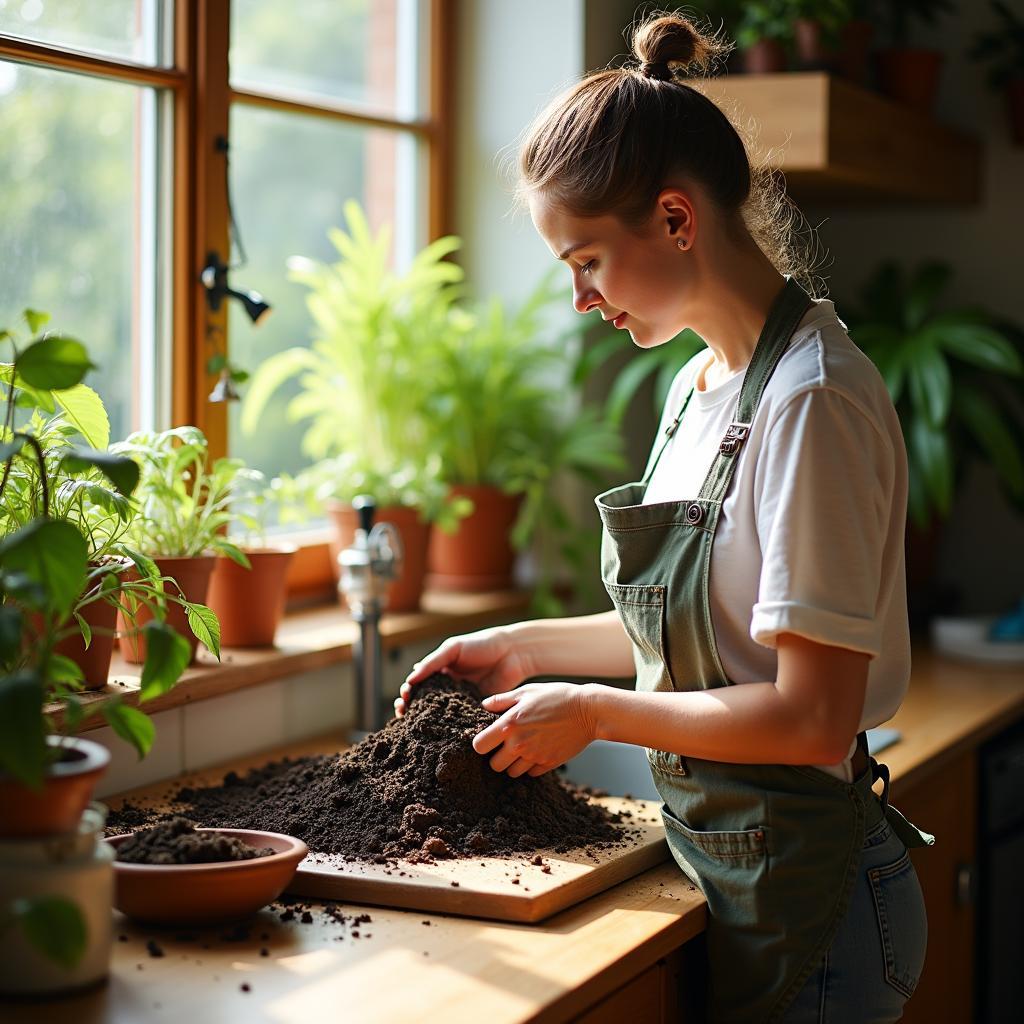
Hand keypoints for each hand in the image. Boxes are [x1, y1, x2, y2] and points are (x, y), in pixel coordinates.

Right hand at [394, 624, 534, 717]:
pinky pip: (461, 719)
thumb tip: (410, 679)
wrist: (512, 652)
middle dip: (412, 707)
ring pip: (441, 713)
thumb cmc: (481, 644)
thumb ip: (432, 663)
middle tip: (403, 712)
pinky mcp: (475, 709)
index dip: (408, 691)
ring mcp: (461, 699)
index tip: (403, 698)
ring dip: (427, 719)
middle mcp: (449, 686)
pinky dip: (450, 725)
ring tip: (415, 723)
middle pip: (425, 701)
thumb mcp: (453, 649)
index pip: (418, 683)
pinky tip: (441, 730)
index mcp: (441, 670)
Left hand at [472, 682, 598, 777]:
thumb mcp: (527, 692)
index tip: (490, 738)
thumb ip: (502, 700)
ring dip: (514, 763)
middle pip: (494, 765)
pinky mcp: (549, 764)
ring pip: (512, 772)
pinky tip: (538, 750)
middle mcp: (519, 744)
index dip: (482, 743)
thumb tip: (485, 705)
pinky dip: (531, 766)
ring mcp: (535, 756)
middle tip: (507, 744)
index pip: (479, 746)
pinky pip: (531, 773)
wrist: (589, 710)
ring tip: (524, 747)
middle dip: (497, 756)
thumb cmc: (557, 696)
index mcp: (509, 725)